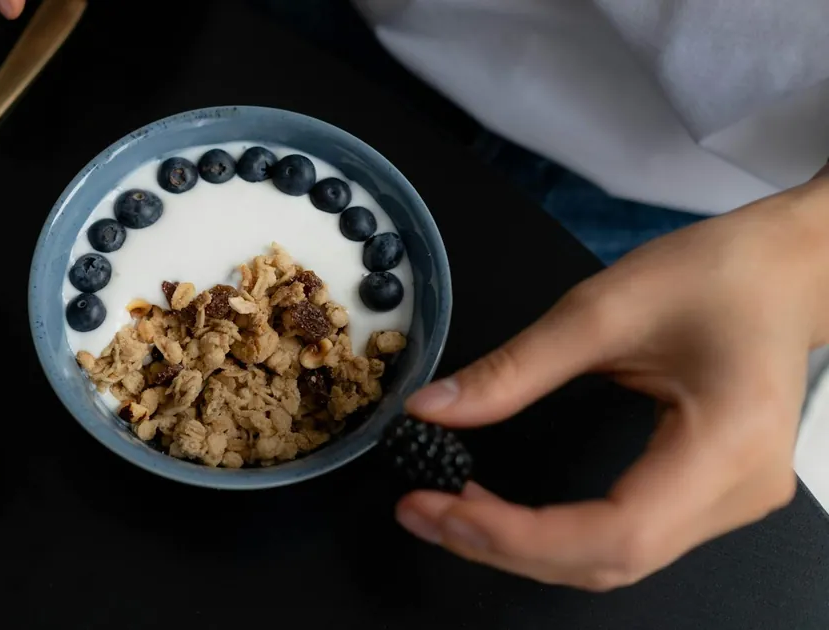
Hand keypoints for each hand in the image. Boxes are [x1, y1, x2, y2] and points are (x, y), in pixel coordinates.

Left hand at [397, 177, 828, 590]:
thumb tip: (432, 409)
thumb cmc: (722, 275)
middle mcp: (737, 493)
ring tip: (448, 508)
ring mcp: (728, 503)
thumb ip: (513, 368)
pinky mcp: (708, 496)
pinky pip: (624, 538)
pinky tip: (500, 510)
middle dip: (502, 546)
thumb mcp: (604, 308)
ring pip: (613, 561)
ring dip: (523, 546)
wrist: (786, 270)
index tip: (439, 508)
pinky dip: (553, 533)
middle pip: (609, 562)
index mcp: (726, 445)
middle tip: (421, 510)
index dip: (516, 536)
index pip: (615, 534)